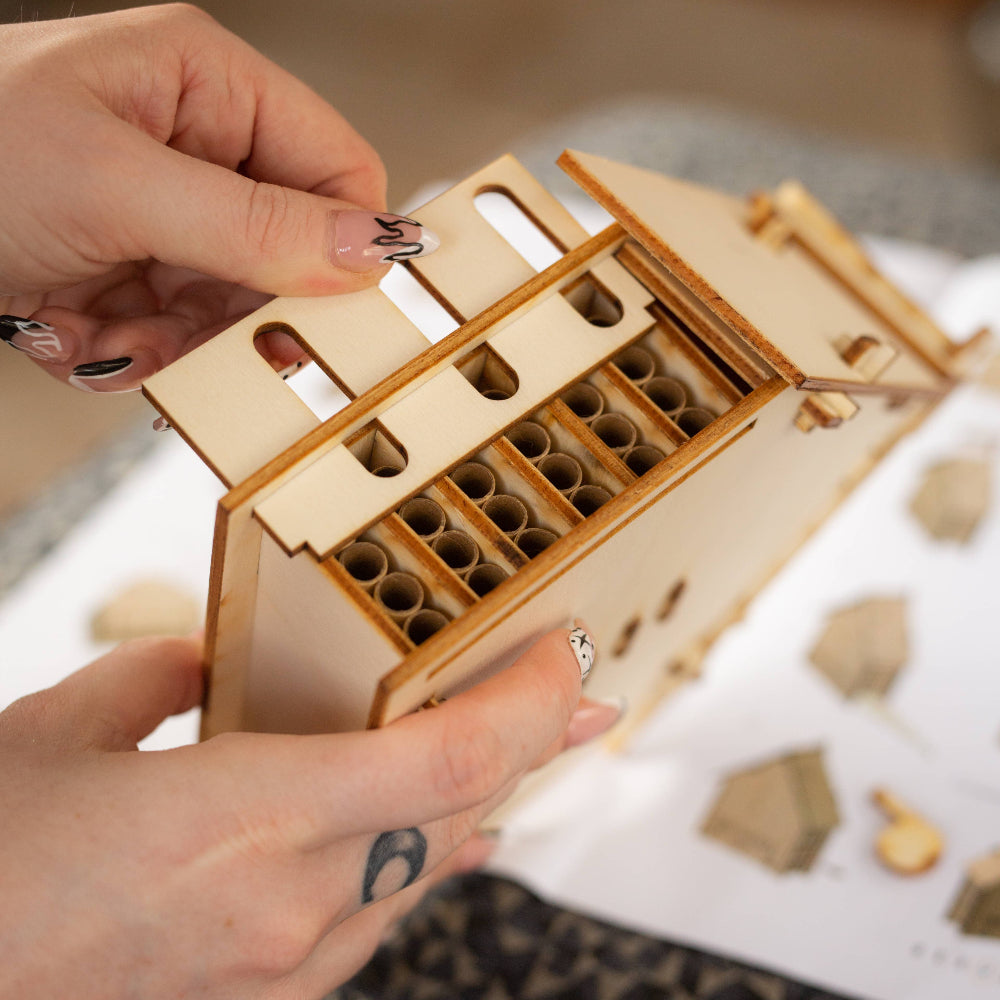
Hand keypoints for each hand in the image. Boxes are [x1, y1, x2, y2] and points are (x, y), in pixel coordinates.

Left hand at [0, 4, 437, 391]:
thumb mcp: (116, 184)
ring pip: (229, 305)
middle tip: (213, 341)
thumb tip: (370, 250)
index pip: (334, 165)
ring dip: (174, 338)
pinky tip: (74, 332)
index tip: (339, 306)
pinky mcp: (128, 269)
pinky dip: (132, 351)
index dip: (346, 239)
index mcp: (206, 84)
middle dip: (239, 307)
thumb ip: (254, 223)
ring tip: (106, 331)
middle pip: (287, 249)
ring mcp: (161, 214)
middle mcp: (194, 148)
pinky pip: (174, 332)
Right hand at [0, 627, 616, 997]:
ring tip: (523, 750)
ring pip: (427, 867)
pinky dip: (425, 863)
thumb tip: (203, 662)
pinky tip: (449, 843)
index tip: (564, 656)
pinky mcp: (262, 999)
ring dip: (483, 799)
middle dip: (533, 742)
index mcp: (244, 817)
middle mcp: (286, 902)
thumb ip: (149, 679)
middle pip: (460, 809)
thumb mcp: (54, 736)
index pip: (444, 757)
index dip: (526, 703)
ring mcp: (281, 967)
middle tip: (578, 697)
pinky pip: (378, 922)